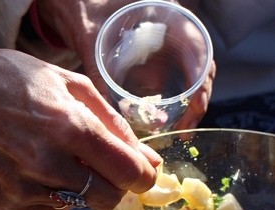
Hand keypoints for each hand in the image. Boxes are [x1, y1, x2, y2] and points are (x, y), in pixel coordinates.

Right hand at [0, 39, 160, 209]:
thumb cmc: (10, 79)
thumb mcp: (70, 83)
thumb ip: (114, 124)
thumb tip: (147, 161)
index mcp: (70, 127)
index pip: (129, 173)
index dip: (143, 175)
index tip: (142, 172)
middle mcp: (47, 164)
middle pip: (109, 198)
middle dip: (113, 183)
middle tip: (98, 163)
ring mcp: (23, 189)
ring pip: (79, 206)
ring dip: (79, 186)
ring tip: (54, 156)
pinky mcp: (5, 205)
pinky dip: (51, 194)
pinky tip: (31, 168)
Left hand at [33, 0, 214, 129]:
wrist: (72, 3)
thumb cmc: (82, 8)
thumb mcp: (89, 37)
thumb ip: (95, 67)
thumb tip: (104, 108)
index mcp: (166, 15)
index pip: (198, 48)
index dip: (202, 79)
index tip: (194, 105)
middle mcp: (172, 29)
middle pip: (200, 66)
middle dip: (197, 100)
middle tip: (185, 129)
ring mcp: (166, 45)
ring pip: (190, 76)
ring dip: (188, 104)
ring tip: (179, 131)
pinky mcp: (155, 59)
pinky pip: (173, 80)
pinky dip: (174, 101)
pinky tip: (164, 122)